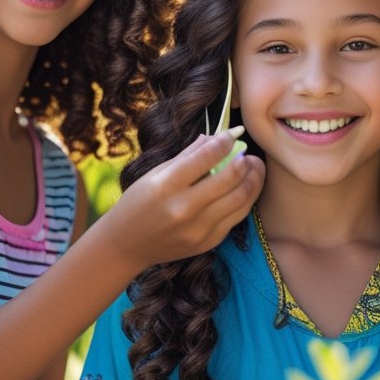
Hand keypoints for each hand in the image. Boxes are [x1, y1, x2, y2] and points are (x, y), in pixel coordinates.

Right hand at [105, 127, 263, 275]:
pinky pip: (236, 217)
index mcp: (167, 186)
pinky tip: (243, 189)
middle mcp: (184, 208)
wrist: (126, 245)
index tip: (233, 134)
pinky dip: (244, 200)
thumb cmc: (139, 202)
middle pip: (231, 179)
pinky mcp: (207, 242)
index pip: (207, 157)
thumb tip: (217, 136)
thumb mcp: (156, 173)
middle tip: (249, 154)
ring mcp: (198, 229)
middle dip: (246, 162)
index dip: (225, 141)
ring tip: (252, 169)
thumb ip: (188, 154)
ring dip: (253, 180)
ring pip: (241, 199)